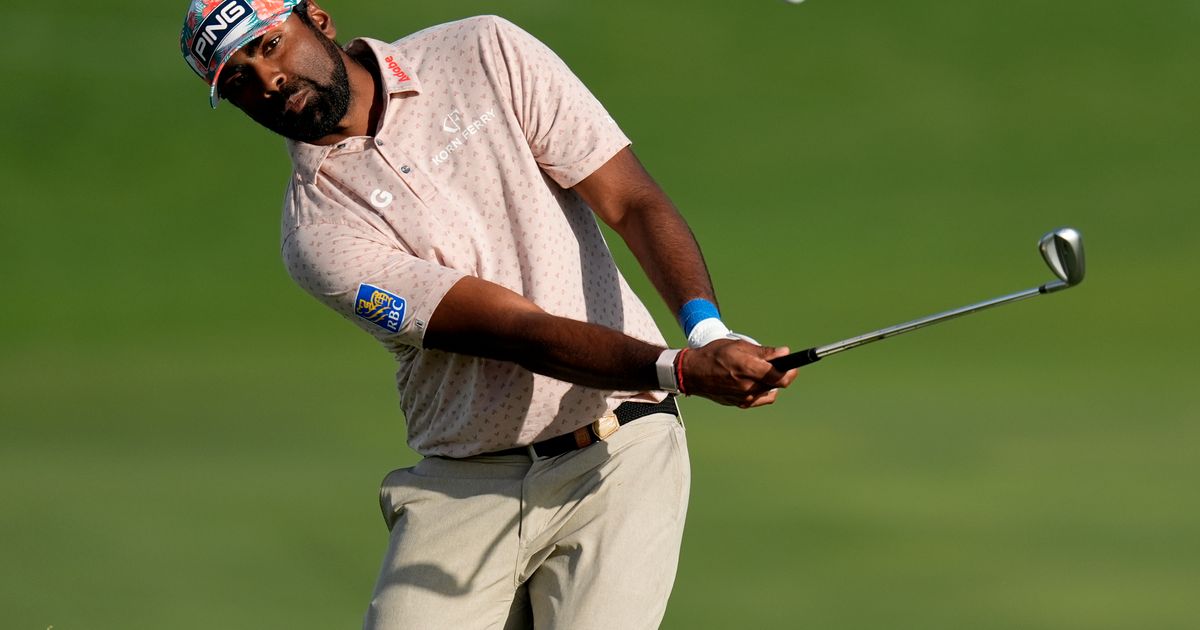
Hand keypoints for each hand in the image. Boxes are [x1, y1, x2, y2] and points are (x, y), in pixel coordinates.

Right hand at [679, 339, 797, 407]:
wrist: (692, 373)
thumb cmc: (714, 355)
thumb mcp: (739, 346)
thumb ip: (763, 352)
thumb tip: (784, 353)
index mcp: (747, 369)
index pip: (780, 376)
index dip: (792, 369)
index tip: (795, 363)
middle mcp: (747, 387)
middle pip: (778, 384)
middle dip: (782, 373)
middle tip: (781, 364)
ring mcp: (744, 398)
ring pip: (770, 390)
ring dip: (771, 381)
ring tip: (760, 370)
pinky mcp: (741, 404)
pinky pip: (761, 398)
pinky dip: (763, 389)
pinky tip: (756, 381)